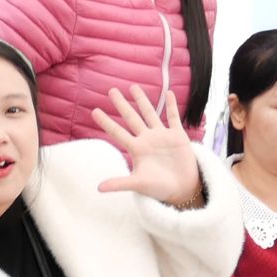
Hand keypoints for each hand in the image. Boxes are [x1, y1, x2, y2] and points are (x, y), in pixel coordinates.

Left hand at [92, 86, 204, 208]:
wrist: (182, 190)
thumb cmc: (159, 188)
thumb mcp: (138, 184)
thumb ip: (119, 183)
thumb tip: (98, 188)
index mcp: (136, 149)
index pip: (117, 132)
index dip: (106, 122)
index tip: (94, 111)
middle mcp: (147, 139)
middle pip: (132, 117)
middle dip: (122, 104)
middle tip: (112, 90)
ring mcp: (162, 136)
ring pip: (150, 113)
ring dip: (143, 100)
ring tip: (134, 87)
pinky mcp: (178, 136)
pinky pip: (173, 117)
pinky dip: (172, 105)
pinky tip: (169, 92)